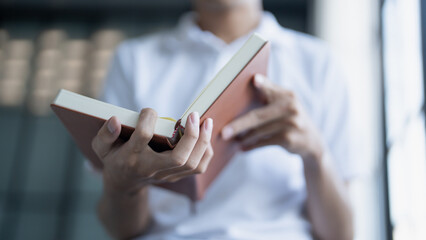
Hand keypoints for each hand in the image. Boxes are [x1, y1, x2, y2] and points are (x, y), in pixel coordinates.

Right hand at [92, 109, 213, 193]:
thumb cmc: (114, 158)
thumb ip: (105, 134)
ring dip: (203, 142)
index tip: (148, 110)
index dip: (148, 118)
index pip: (143, 136)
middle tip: (194, 115)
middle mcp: (152, 169)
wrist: (124, 183)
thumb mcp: (101, 148)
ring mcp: (166, 175)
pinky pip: (198, 167)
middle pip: (179, 158)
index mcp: (132, 158)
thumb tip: (115, 120)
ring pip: (192, 163)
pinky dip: (205, 151)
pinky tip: (204, 136)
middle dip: (191, 135)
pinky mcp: (176, 176)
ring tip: (206, 122)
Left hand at [221, 74, 323, 160]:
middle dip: (239, 125)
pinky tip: (242, 148)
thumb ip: (270, 95)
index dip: (264, 85)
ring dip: (243, 137)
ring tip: (230, 140)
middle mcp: (291, 107)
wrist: (312, 141)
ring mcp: (292, 124)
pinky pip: (264, 142)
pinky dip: (251, 146)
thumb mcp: (286, 104)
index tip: (254, 80)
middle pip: (258, 116)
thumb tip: (245, 90)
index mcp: (288, 95)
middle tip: (224, 132)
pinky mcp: (289, 139)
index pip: (272, 89)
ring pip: (259, 131)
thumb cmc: (290, 118)